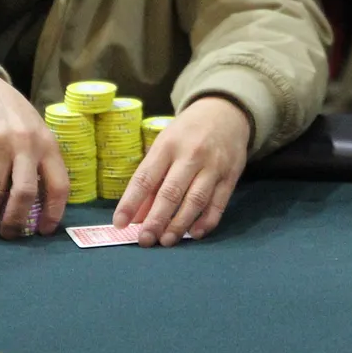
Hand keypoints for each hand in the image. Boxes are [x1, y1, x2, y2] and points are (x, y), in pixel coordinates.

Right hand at [0, 72, 67, 236]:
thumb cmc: (15, 118)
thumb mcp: (37, 134)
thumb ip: (41, 163)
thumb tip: (42, 207)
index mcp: (48, 144)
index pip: (59, 185)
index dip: (54, 212)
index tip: (44, 231)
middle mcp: (25, 144)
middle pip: (24, 194)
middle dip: (15, 220)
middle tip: (8, 233)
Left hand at [112, 96, 249, 246]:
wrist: (226, 112)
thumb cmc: (187, 132)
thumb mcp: (164, 146)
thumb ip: (152, 179)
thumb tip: (136, 216)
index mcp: (167, 145)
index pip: (145, 178)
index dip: (130, 202)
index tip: (119, 223)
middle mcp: (190, 155)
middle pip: (171, 192)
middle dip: (156, 219)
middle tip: (145, 240)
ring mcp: (213, 165)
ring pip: (195, 200)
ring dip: (180, 224)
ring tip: (166, 241)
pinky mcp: (231, 175)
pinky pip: (219, 203)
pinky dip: (207, 221)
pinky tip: (195, 233)